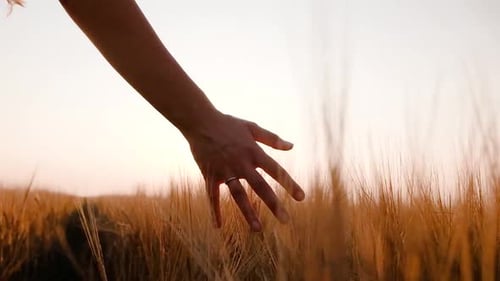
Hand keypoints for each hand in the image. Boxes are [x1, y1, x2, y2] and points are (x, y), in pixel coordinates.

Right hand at [185, 113, 304, 231]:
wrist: (200, 121)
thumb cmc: (228, 123)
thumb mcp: (251, 127)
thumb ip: (271, 138)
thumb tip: (291, 147)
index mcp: (253, 152)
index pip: (275, 170)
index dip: (289, 184)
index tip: (301, 198)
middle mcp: (241, 163)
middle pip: (260, 186)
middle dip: (273, 204)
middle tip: (285, 220)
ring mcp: (225, 171)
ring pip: (238, 195)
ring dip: (248, 212)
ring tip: (257, 229)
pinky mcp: (210, 175)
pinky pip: (212, 196)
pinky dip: (215, 211)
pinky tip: (218, 226)